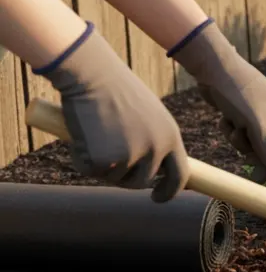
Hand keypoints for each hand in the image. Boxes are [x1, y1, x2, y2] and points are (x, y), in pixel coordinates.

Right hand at [37, 23, 188, 201]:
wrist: (93, 74)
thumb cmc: (117, 89)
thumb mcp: (148, 115)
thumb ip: (153, 140)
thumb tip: (150, 172)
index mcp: (171, 136)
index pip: (180, 174)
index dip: (169, 190)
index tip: (157, 197)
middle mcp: (156, 149)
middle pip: (142, 181)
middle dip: (124, 177)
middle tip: (109, 163)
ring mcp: (131, 156)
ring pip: (113, 177)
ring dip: (101, 163)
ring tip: (95, 133)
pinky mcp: (104, 160)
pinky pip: (88, 170)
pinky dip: (80, 157)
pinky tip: (81, 133)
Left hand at [170, 20, 265, 189]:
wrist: (211, 66)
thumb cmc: (236, 89)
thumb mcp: (252, 119)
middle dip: (254, 152)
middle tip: (243, 153)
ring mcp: (260, 116)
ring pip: (252, 145)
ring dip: (239, 141)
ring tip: (232, 124)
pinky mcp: (244, 116)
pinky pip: (240, 135)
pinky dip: (231, 131)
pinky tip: (225, 118)